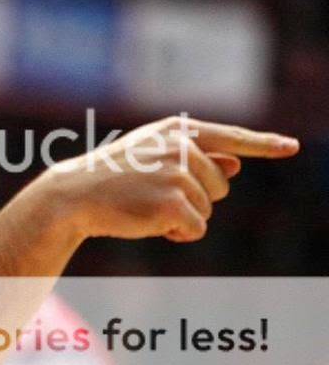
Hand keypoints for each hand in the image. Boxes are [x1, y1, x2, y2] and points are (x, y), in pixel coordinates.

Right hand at [44, 116, 298, 242]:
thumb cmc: (111, 178)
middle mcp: (181, 147)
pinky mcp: (174, 202)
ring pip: (208, 210)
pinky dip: (176, 233)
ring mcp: (178, 173)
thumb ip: (195, 159)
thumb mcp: (151, 159)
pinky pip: (196, 228)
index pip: (230, 137)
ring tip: (143, 207)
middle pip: (221, 186)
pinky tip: (147, 223)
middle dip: (195, 199)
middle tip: (150, 195)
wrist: (73, 196)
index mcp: (176, 131)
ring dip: (182, 217)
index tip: (291, 147)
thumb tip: (236, 165)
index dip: (264, 144)